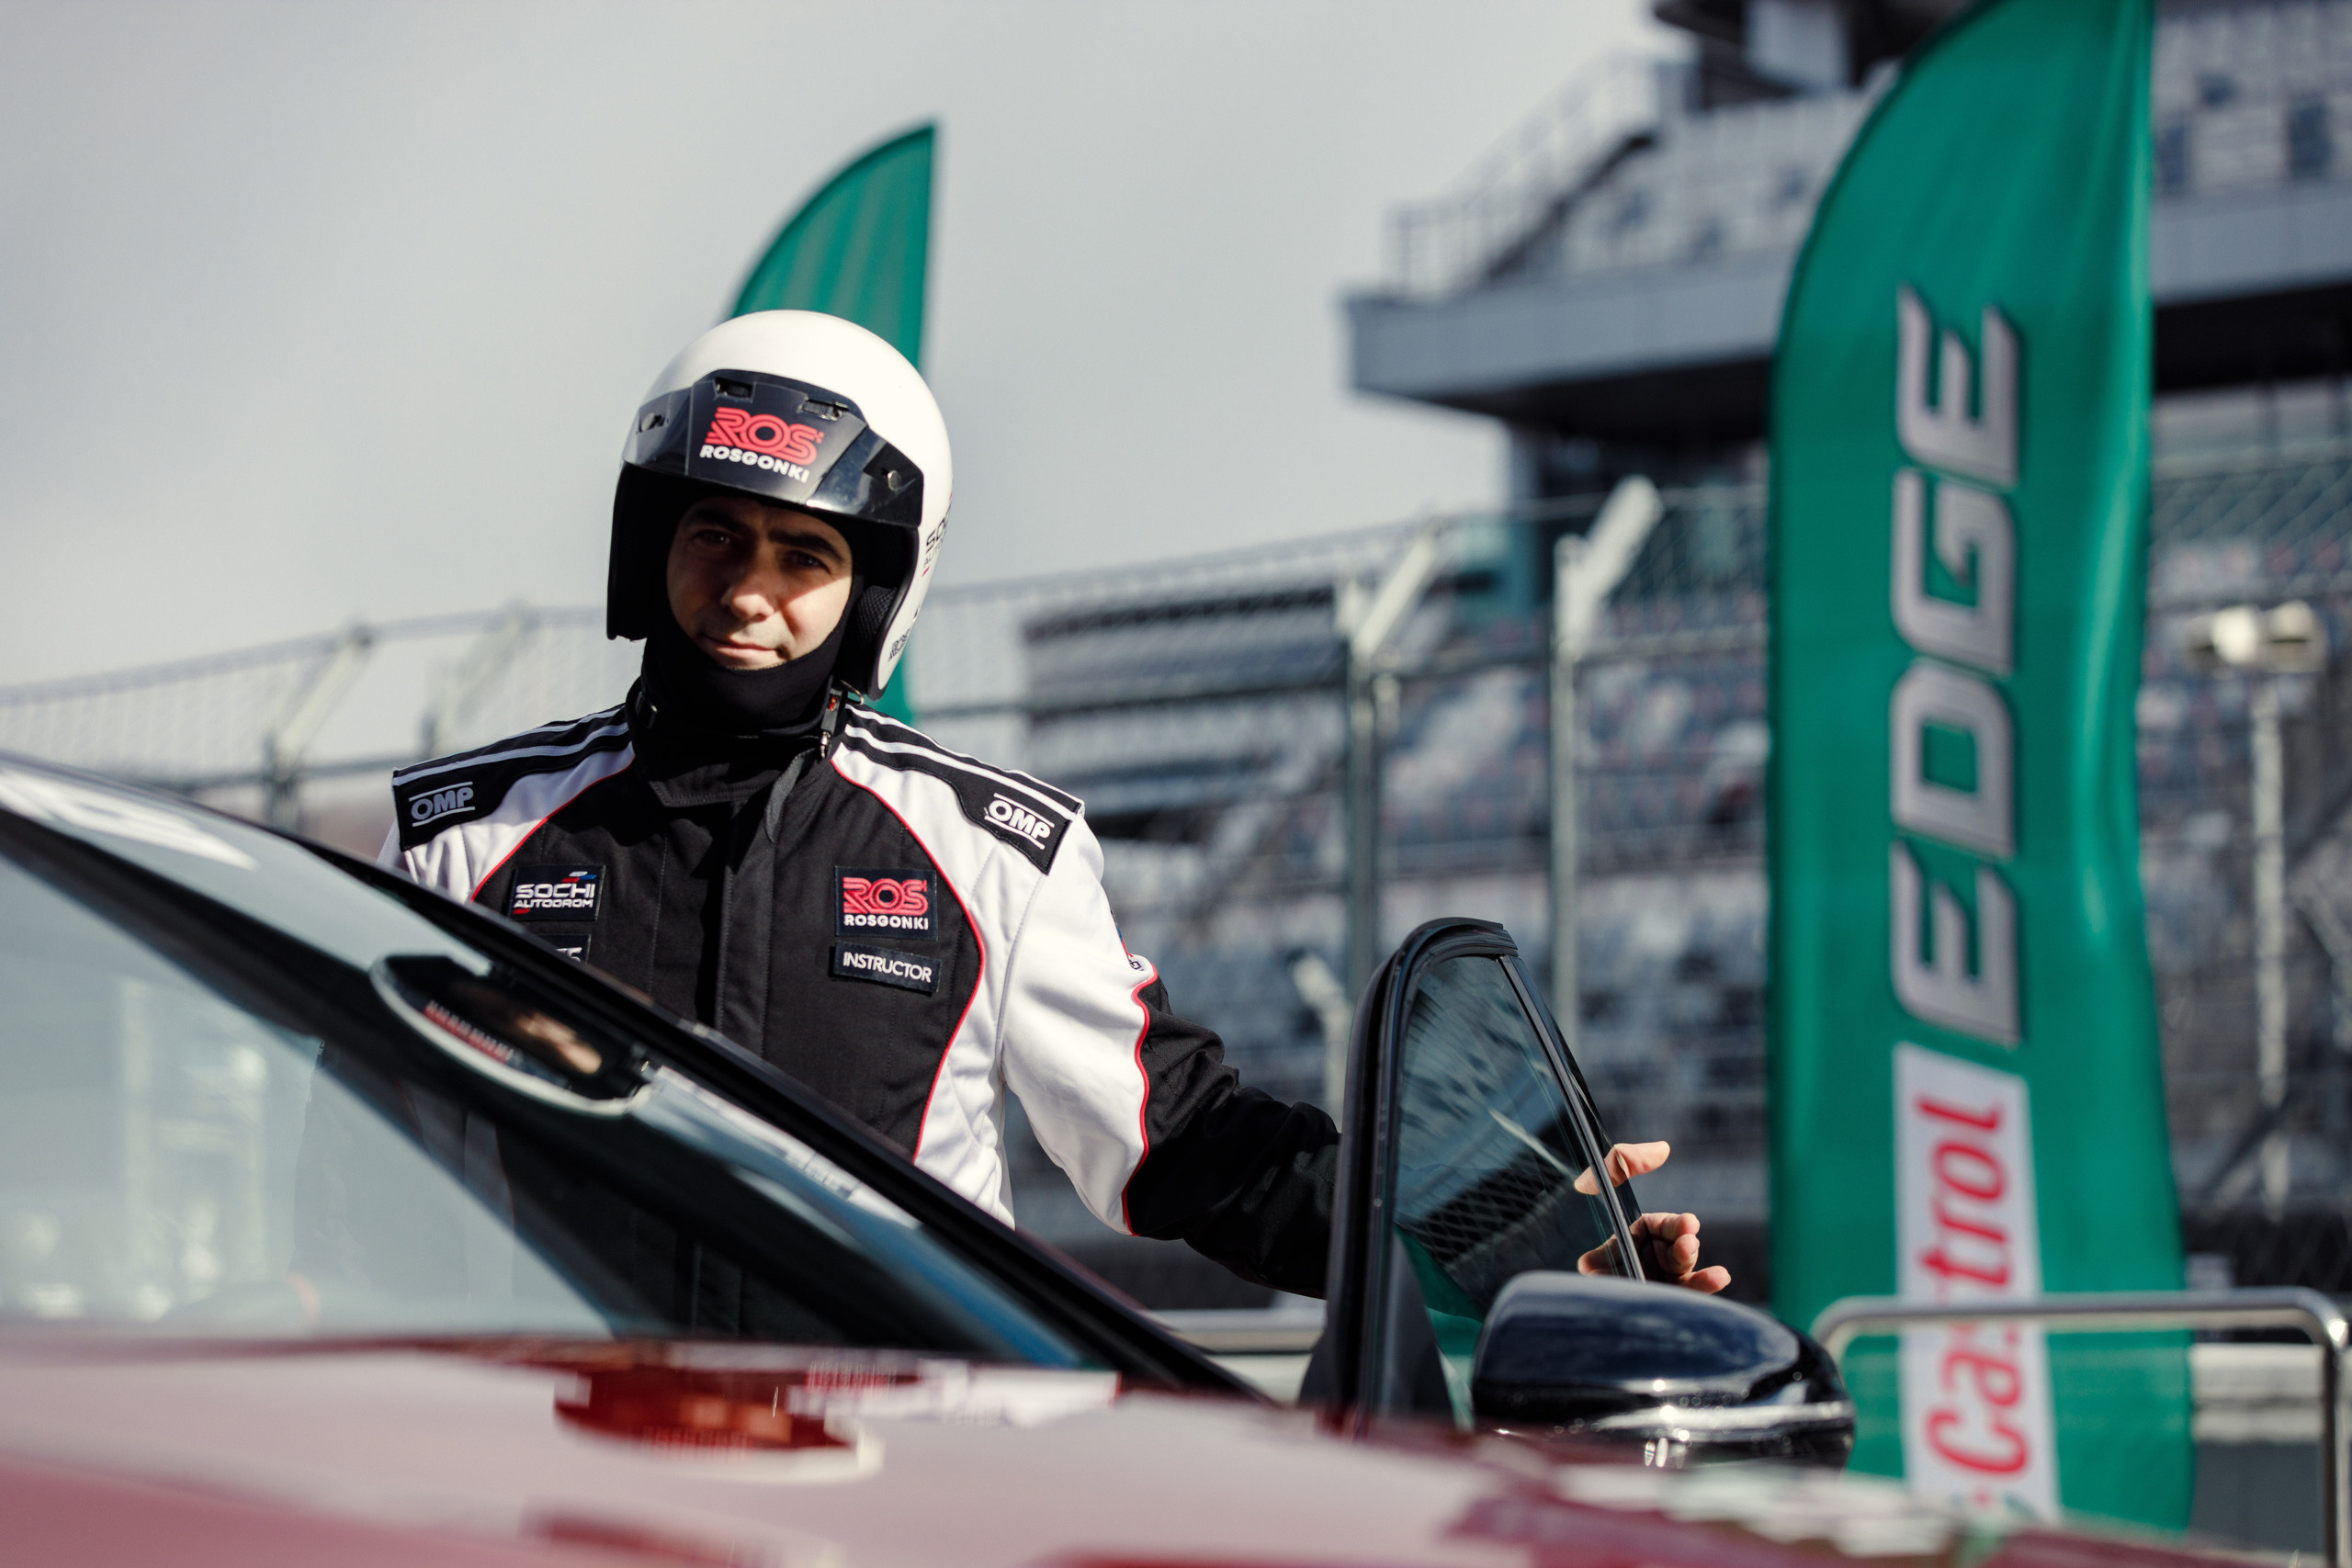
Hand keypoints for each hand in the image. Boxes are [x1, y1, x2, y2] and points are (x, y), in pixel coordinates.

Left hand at [1571, 1140, 1730, 1294]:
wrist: (1565, 1299)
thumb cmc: (1587, 1231)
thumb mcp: (1600, 1184)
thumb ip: (1620, 1163)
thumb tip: (1662, 1149)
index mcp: (1641, 1234)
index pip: (1665, 1227)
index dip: (1677, 1225)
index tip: (1688, 1223)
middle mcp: (1651, 1260)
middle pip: (1676, 1255)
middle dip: (1685, 1249)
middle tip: (1687, 1245)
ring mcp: (1654, 1286)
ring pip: (1683, 1280)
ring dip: (1699, 1277)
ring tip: (1716, 1276)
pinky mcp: (1652, 1308)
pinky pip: (1677, 1303)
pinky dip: (1698, 1295)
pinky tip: (1716, 1286)